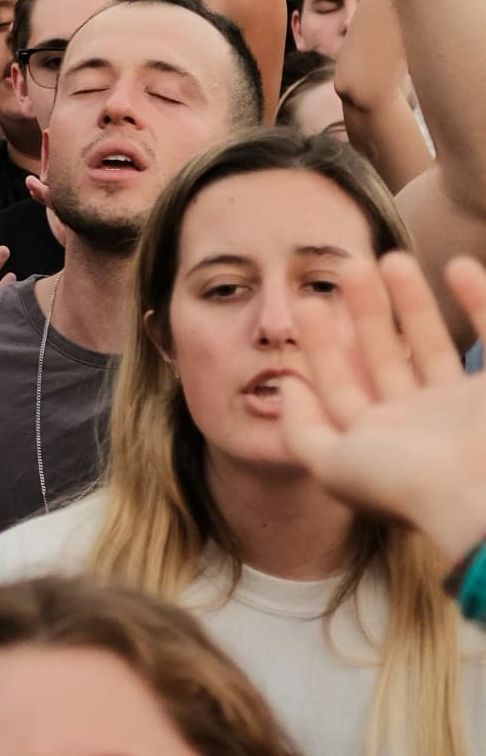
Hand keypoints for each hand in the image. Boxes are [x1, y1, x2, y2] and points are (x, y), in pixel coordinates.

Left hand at [277, 249, 485, 571]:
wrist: (482, 499)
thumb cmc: (407, 484)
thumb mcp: (334, 464)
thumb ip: (302, 431)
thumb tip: (288, 387)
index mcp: (379, 443)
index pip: (340, 387)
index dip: (320, 346)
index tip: (306, 302)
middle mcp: (421, 425)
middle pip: (383, 358)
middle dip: (364, 312)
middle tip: (348, 266)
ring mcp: (462, 408)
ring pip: (430, 344)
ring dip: (412, 301)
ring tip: (391, 257)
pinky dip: (479, 299)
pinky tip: (456, 264)